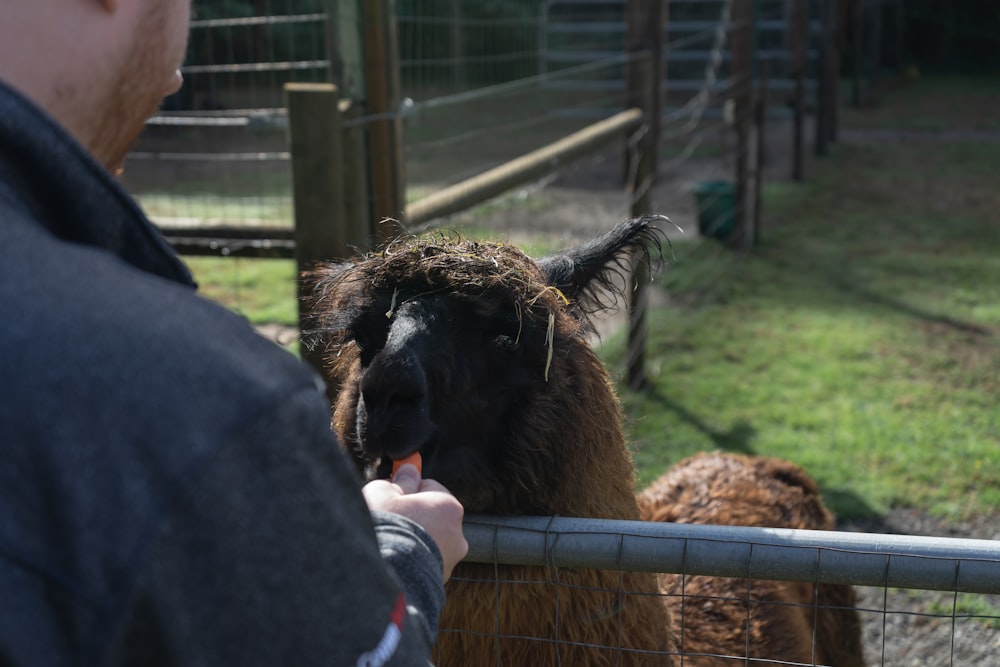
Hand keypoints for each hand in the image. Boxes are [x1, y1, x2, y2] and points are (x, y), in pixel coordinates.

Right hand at [363, 464, 467, 581]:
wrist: (386, 578)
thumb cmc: (387, 529)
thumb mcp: (384, 492)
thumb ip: (400, 479)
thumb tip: (408, 471)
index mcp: (449, 507)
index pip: (429, 487)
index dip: (407, 491)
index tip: (391, 497)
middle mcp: (457, 534)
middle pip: (431, 516)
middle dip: (412, 518)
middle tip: (388, 522)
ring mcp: (450, 561)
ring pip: (429, 542)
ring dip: (412, 541)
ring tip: (388, 546)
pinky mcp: (438, 583)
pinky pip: (423, 564)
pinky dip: (411, 562)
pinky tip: (393, 563)